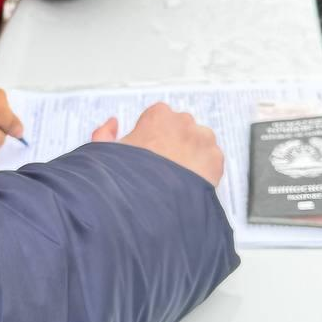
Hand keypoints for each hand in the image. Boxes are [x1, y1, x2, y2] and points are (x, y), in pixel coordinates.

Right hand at [90, 103, 223, 185]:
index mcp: (158, 115)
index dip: (152, 139)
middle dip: (175, 144)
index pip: (159, 119)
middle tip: (163, 169)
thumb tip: (112, 123)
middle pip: (182, 130)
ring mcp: (203, 139)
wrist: (151, 206)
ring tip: (177, 179)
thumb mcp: (104, 154)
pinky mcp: (217, 159)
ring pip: (200, 143)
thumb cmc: (127, 179)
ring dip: (192, 155)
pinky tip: (189, 184)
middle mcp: (184, 122)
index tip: (148, 155)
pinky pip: (212, 161)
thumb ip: (105, 133)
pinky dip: (204, 171)